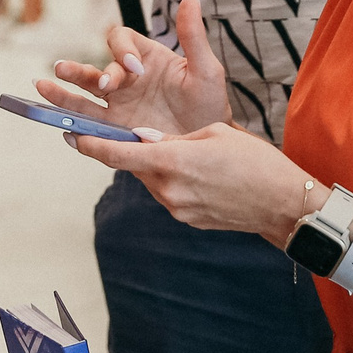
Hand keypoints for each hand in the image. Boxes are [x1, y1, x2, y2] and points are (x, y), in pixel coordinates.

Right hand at [42, 0, 227, 137]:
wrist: (207, 149)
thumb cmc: (210, 106)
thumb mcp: (207, 70)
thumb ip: (193, 34)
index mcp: (145, 59)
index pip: (121, 41)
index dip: (121, 50)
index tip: (136, 69)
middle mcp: (125, 80)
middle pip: (92, 68)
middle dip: (78, 70)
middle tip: (70, 72)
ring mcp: (116, 107)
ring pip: (81, 97)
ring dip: (62, 92)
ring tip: (42, 87)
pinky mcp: (113, 132)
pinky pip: (88, 128)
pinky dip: (72, 126)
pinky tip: (62, 128)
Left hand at [61, 119, 315, 241]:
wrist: (283, 204)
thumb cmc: (255, 161)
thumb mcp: (212, 134)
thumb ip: (170, 138)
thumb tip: (141, 139)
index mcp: (171, 161)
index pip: (115, 154)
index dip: (88, 144)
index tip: (69, 134)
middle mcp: (168, 189)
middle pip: (134, 167)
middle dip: (134, 152)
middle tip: (145, 136)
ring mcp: (176, 208)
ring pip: (152, 180)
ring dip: (158, 166)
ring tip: (191, 156)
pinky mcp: (187, 219)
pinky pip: (169, 194)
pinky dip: (174, 180)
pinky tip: (201, 175)